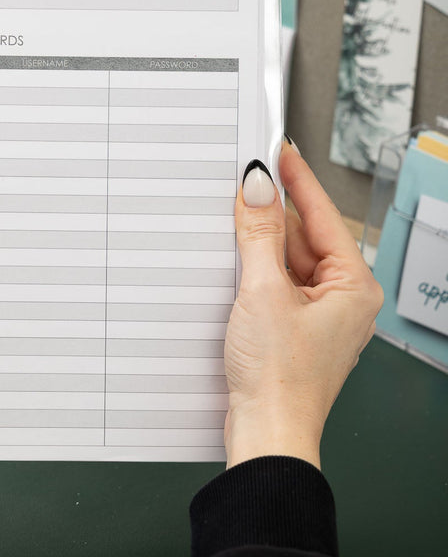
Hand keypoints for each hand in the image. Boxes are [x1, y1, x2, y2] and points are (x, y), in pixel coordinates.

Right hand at [224, 141, 382, 469]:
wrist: (265, 432)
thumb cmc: (279, 377)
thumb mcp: (264, 291)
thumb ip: (260, 234)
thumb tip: (257, 189)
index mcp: (352, 286)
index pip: (323, 215)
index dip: (298, 179)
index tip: (278, 151)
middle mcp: (341, 297)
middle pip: (303, 236)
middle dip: (272, 212)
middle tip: (242, 181)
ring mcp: (316, 313)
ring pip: (286, 258)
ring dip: (259, 240)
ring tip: (232, 218)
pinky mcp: (292, 326)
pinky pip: (275, 280)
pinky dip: (255, 266)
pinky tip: (234, 256)